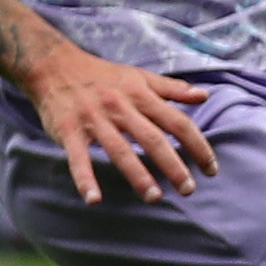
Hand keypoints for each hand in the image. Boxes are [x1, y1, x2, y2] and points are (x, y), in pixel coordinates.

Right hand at [23, 38, 219, 205]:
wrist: (54, 66)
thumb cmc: (102, 75)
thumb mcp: (139, 77)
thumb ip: (172, 89)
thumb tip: (204, 96)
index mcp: (141, 95)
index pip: (178, 122)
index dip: (198, 146)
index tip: (211, 169)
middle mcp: (121, 107)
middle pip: (153, 138)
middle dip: (173, 165)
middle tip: (188, 190)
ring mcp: (94, 119)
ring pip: (120, 150)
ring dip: (138, 175)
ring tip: (155, 198)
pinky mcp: (69, 130)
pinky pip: (78, 158)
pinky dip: (85, 179)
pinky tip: (94, 200)